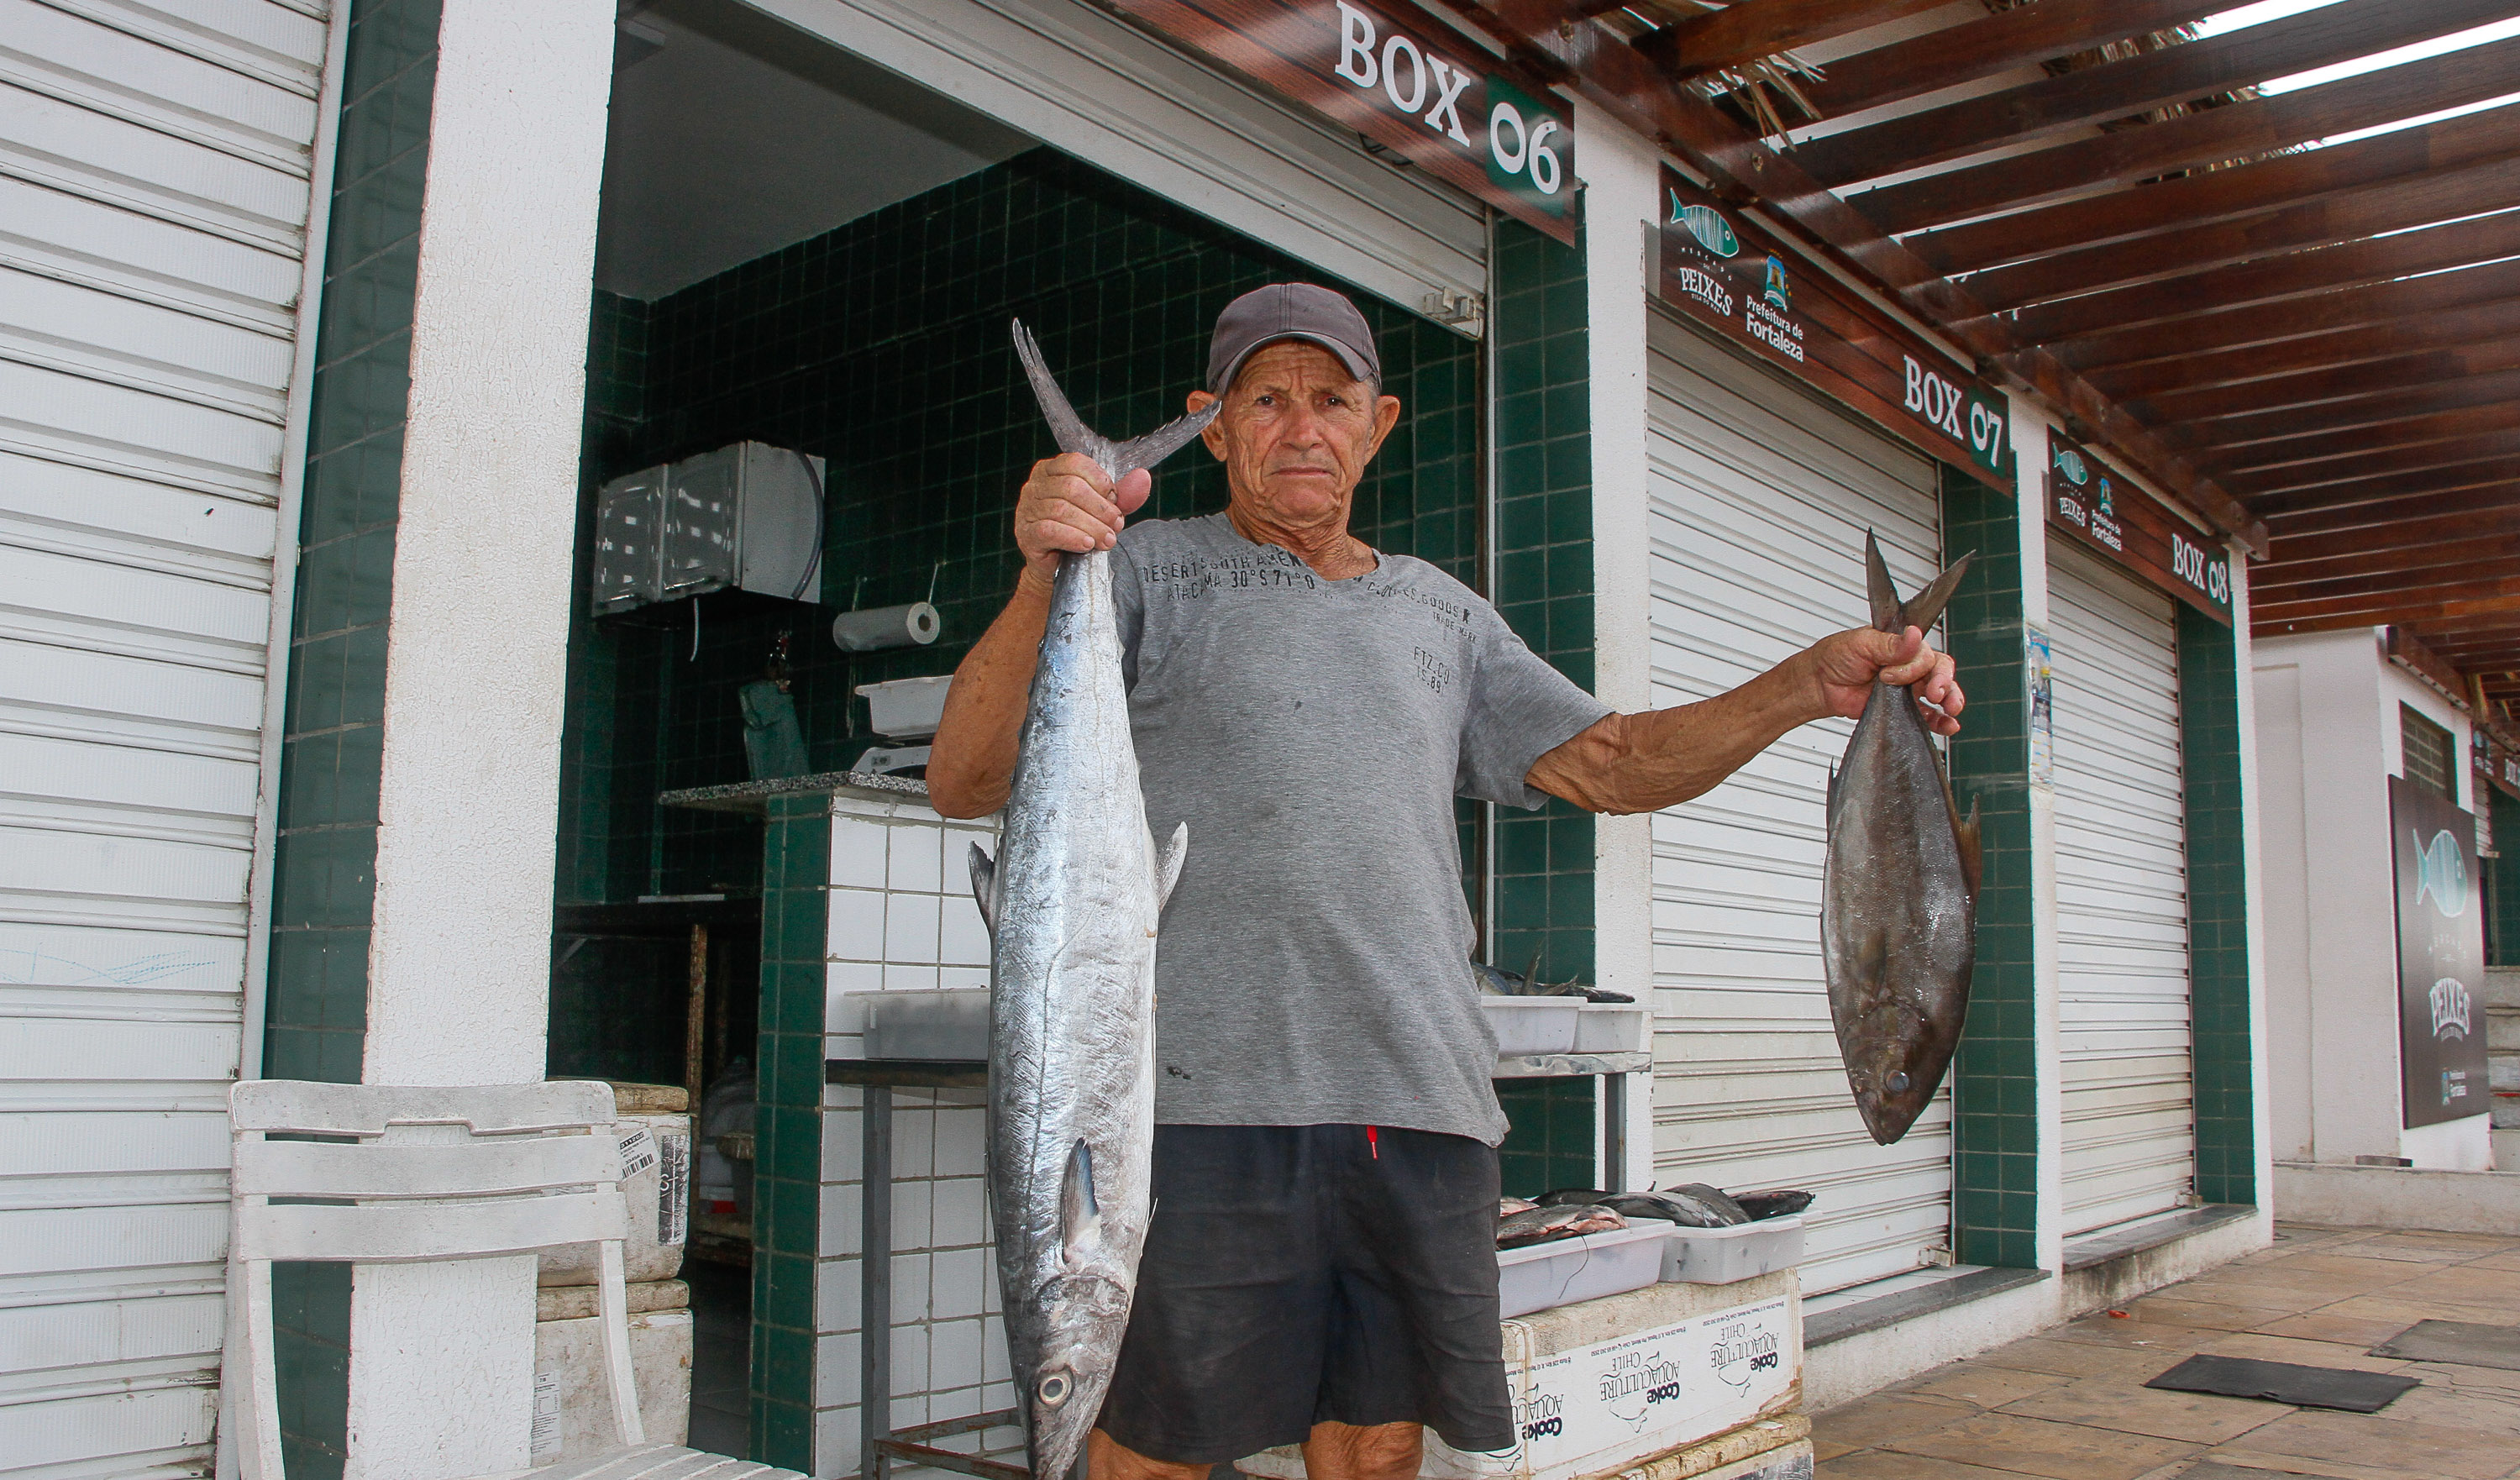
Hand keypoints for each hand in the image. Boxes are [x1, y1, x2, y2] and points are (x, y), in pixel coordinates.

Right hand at [1014, 455, 1151, 585]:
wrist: (1059, 565)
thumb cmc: (1080, 529)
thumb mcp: (1105, 509)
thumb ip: (1123, 494)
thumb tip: (1142, 477)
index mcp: (1052, 470)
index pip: (1076, 463)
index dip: (1100, 482)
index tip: (1115, 501)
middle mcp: (1035, 485)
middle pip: (1071, 487)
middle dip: (1100, 508)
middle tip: (1116, 525)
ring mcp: (1027, 509)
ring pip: (1061, 510)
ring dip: (1092, 526)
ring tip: (1107, 539)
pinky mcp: (1026, 534)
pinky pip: (1049, 530)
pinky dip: (1072, 537)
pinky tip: (1087, 544)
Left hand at [1807, 626, 1964, 735]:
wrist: (1819, 684)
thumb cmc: (1836, 658)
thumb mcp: (1861, 644)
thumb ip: (1891, 645)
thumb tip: (1914, 635)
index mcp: (1903, 645)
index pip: (1927, 653)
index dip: (1918, 665)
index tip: (1890, 674)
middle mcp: (1910, 665)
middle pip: (1941, 672)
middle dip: (1944, 683)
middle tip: (1935, 693)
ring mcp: (1908, 688)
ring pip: (1941, 693)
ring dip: (1951, 700)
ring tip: (1951, 709)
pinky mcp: (1903, 709)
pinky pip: (1929, 716)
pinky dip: (1941, 722)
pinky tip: (1948, 725)